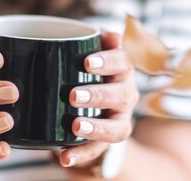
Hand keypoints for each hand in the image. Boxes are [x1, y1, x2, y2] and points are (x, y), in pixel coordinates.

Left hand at [57, 31, 138, 168]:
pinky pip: (98, 150)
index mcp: (122, 70)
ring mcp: (120, 119)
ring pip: (116, 126)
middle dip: (98, 95)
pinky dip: (81, 154)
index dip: (108, 61)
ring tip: (75, 126)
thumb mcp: (88, 51)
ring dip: (96, 127)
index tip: (87, 63)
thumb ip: (93, 41)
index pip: (123, 61)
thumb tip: (109, 34)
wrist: (91, 102)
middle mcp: (126, 94)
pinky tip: (64, 157)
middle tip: (73, 95)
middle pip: (121, 95)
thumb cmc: (85, 69)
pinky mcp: (107, 140)